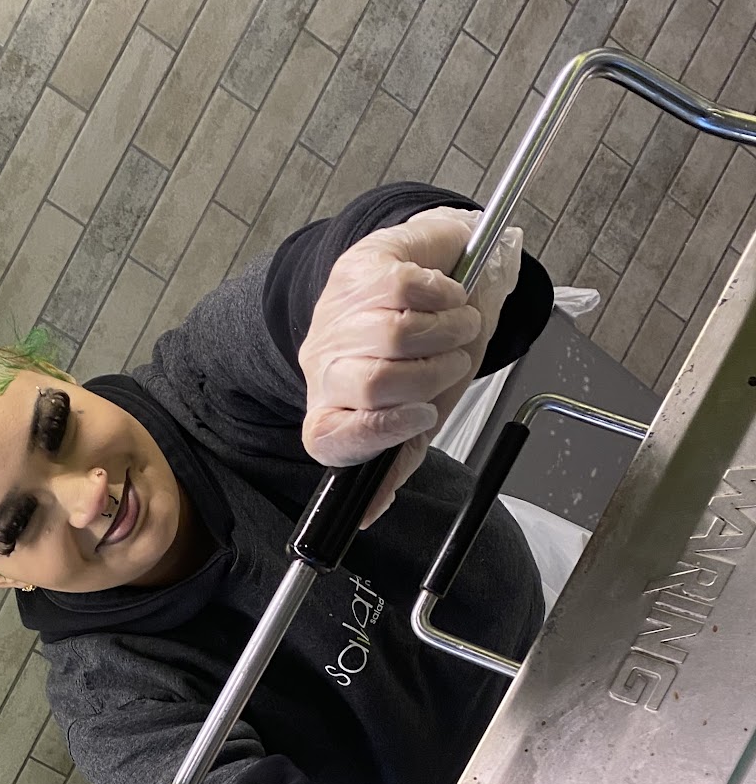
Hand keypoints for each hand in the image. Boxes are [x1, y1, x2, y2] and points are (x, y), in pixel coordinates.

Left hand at [298, 206, 522, 523]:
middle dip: (433, 374)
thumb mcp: (416, 418)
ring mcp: (335, 317)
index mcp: (331, 411)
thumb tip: (369, 511)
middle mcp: (324, 367)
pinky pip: (406, 289)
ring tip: (459, 327)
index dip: (383, 429)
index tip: (424, 415)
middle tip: (453, 362)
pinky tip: (446, 297)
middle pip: (373, 383)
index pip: (331, 438)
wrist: (430, 279)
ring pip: (395, 334)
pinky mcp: (356, 271)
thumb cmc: (422, 354)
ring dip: (448, 331)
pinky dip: (444, 295)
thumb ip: (395, 462)